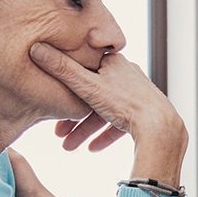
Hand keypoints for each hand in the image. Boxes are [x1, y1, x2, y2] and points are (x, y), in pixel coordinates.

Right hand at [29, 43, 186, 184]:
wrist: (160, 126)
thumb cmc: (125, 103)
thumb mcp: (87, 85)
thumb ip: (61, 69)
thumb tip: (36, 48)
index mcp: (113, 62)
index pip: (83, 69)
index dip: (65, 86)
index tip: (52, 102)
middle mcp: (127, 74)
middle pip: (92, 94)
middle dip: (73, 116)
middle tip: (58, 134)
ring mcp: (137, 94)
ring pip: (104, 111)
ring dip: (86, 129)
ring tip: (70, 147)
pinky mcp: (144, 112)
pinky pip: (120, 123)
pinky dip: (105, 134)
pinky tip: (93, 149)